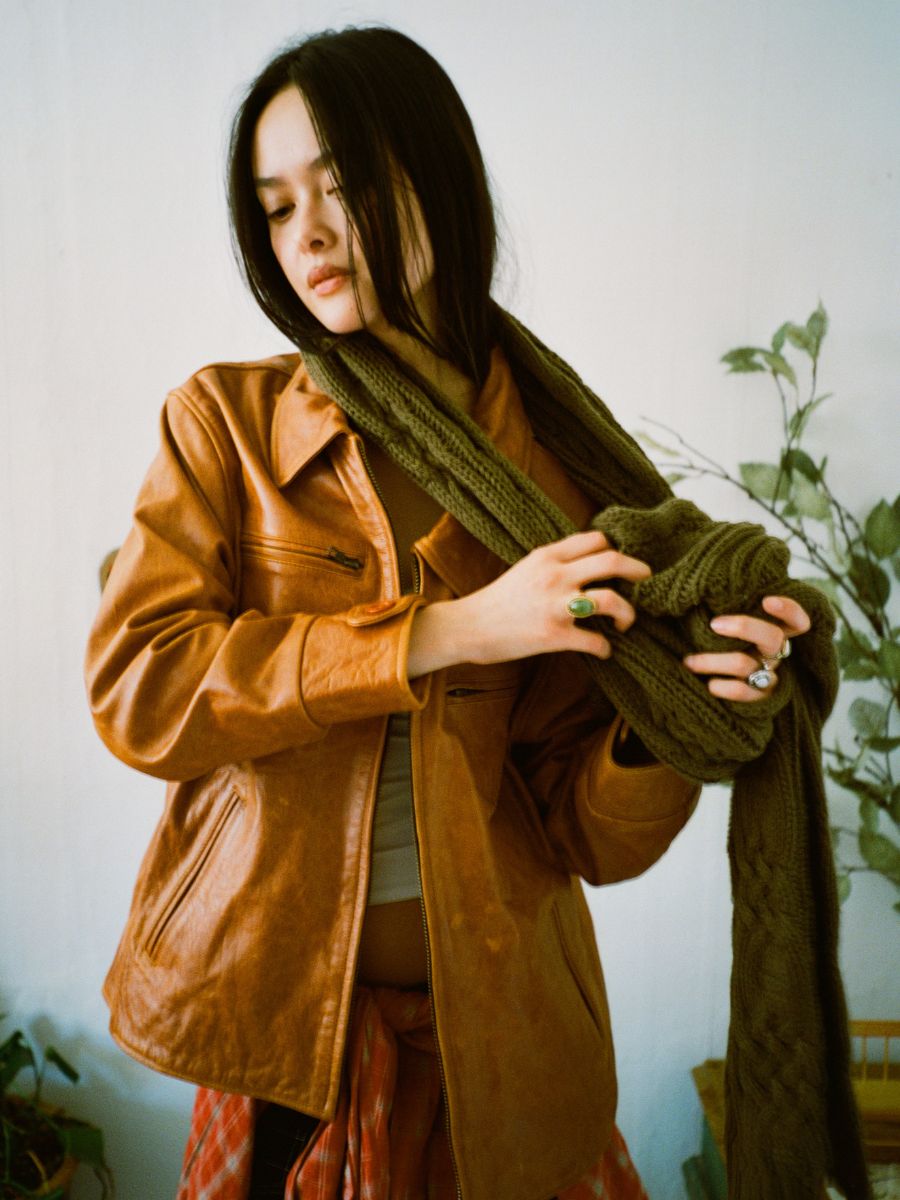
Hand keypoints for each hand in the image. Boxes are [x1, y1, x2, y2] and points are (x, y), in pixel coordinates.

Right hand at [408, 530, 650, 676]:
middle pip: (612, 562)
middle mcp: (555, 576)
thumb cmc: (498, 600)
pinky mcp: (554, 636)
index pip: (596, 540)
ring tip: (626, 623)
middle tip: (646, 580)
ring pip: (611, 601)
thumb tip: (589, 560)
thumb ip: (556, 562)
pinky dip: (605, 648)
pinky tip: (603, 651)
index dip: (616, 549)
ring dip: (628, 614)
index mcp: (548, 556)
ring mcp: (556, 606)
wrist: (469, 627)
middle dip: (638, 570)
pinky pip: (595, 641)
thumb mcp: (526, 568)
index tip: (623, 563)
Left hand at [682, 595, 810, 702]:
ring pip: (744, 664)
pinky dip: (719, 686)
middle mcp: (775, 654)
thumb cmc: (722, 645)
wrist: (722, 686)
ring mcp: (768, 677)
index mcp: (775, 632)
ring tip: (689, 661)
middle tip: (714, 624)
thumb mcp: (731, 625)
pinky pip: (740, 691)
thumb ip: (729, 610)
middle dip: (743, 627)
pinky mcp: (758, 699)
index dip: (789, 610)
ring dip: (710, 660)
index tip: (767, 600)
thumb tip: (702, 587)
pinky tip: (707, 683)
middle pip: (772, 638)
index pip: (797, 621)